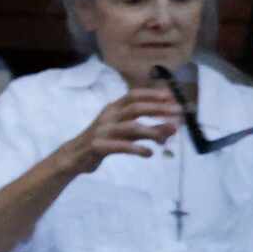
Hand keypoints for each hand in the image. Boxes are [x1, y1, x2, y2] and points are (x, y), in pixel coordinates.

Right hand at [53, 87, 182, 176]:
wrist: (74, 157)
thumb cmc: (104, 141)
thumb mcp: (128, 134)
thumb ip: (149, 129)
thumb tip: (175, 127)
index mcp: (113, 109)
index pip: (133, 96)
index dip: (152, 95)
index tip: (172, 97)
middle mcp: (108, 116)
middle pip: (135, 108)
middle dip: (158, 109)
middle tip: (177, 113)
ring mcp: (102, 131)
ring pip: (130, 127)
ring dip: (151, 131)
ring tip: (165, 139)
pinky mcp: (98, 146)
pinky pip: (121, 146)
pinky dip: (137, 149)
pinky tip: (149, 153)